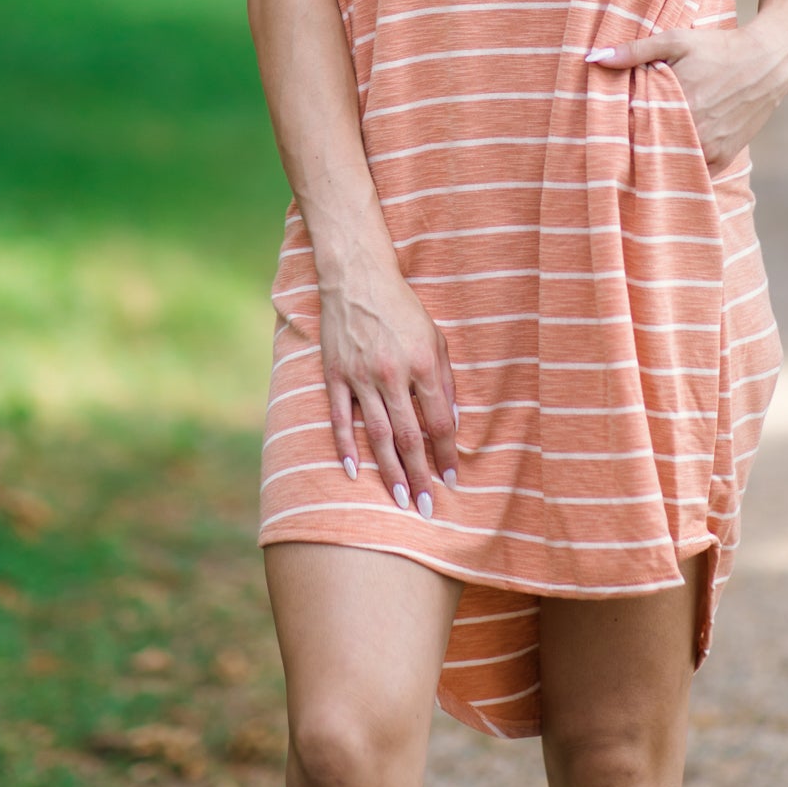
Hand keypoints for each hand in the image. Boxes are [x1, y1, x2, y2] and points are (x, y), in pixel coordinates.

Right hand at [318, 256, 458, 516]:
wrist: (358, 278)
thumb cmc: (402, 308)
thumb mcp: (436, 337)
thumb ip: (445, 380)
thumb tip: (451, 420)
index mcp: (423, 364)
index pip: (439, 422)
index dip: (447, 453)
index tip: (452, 479)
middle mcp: (393, 375)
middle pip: (409, 437)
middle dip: (420, 475)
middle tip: (427, 507)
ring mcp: (361, 377)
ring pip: (377, 435)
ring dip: (389, 472)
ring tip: (400, 500)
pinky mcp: (336, 375)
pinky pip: (341, 419)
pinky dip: (346, 448)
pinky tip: (354, 473)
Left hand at [585, 18, 787, 173]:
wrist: (769, 63)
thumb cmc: (719, 48)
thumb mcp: (676, 41)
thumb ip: (634, 51)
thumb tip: (593, 58)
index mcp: (677, 105)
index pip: (630, 130)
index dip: (613, 131)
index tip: (596, 130)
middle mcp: (694, 133)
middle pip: (647, 151)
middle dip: (630, 147)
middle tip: (607, 148)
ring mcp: (710, 149)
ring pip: (668, 165)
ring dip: (653, 160)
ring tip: (634, 153)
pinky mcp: (723, 158)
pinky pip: (692, 172)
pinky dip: (678, 166)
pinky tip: (664, 157)